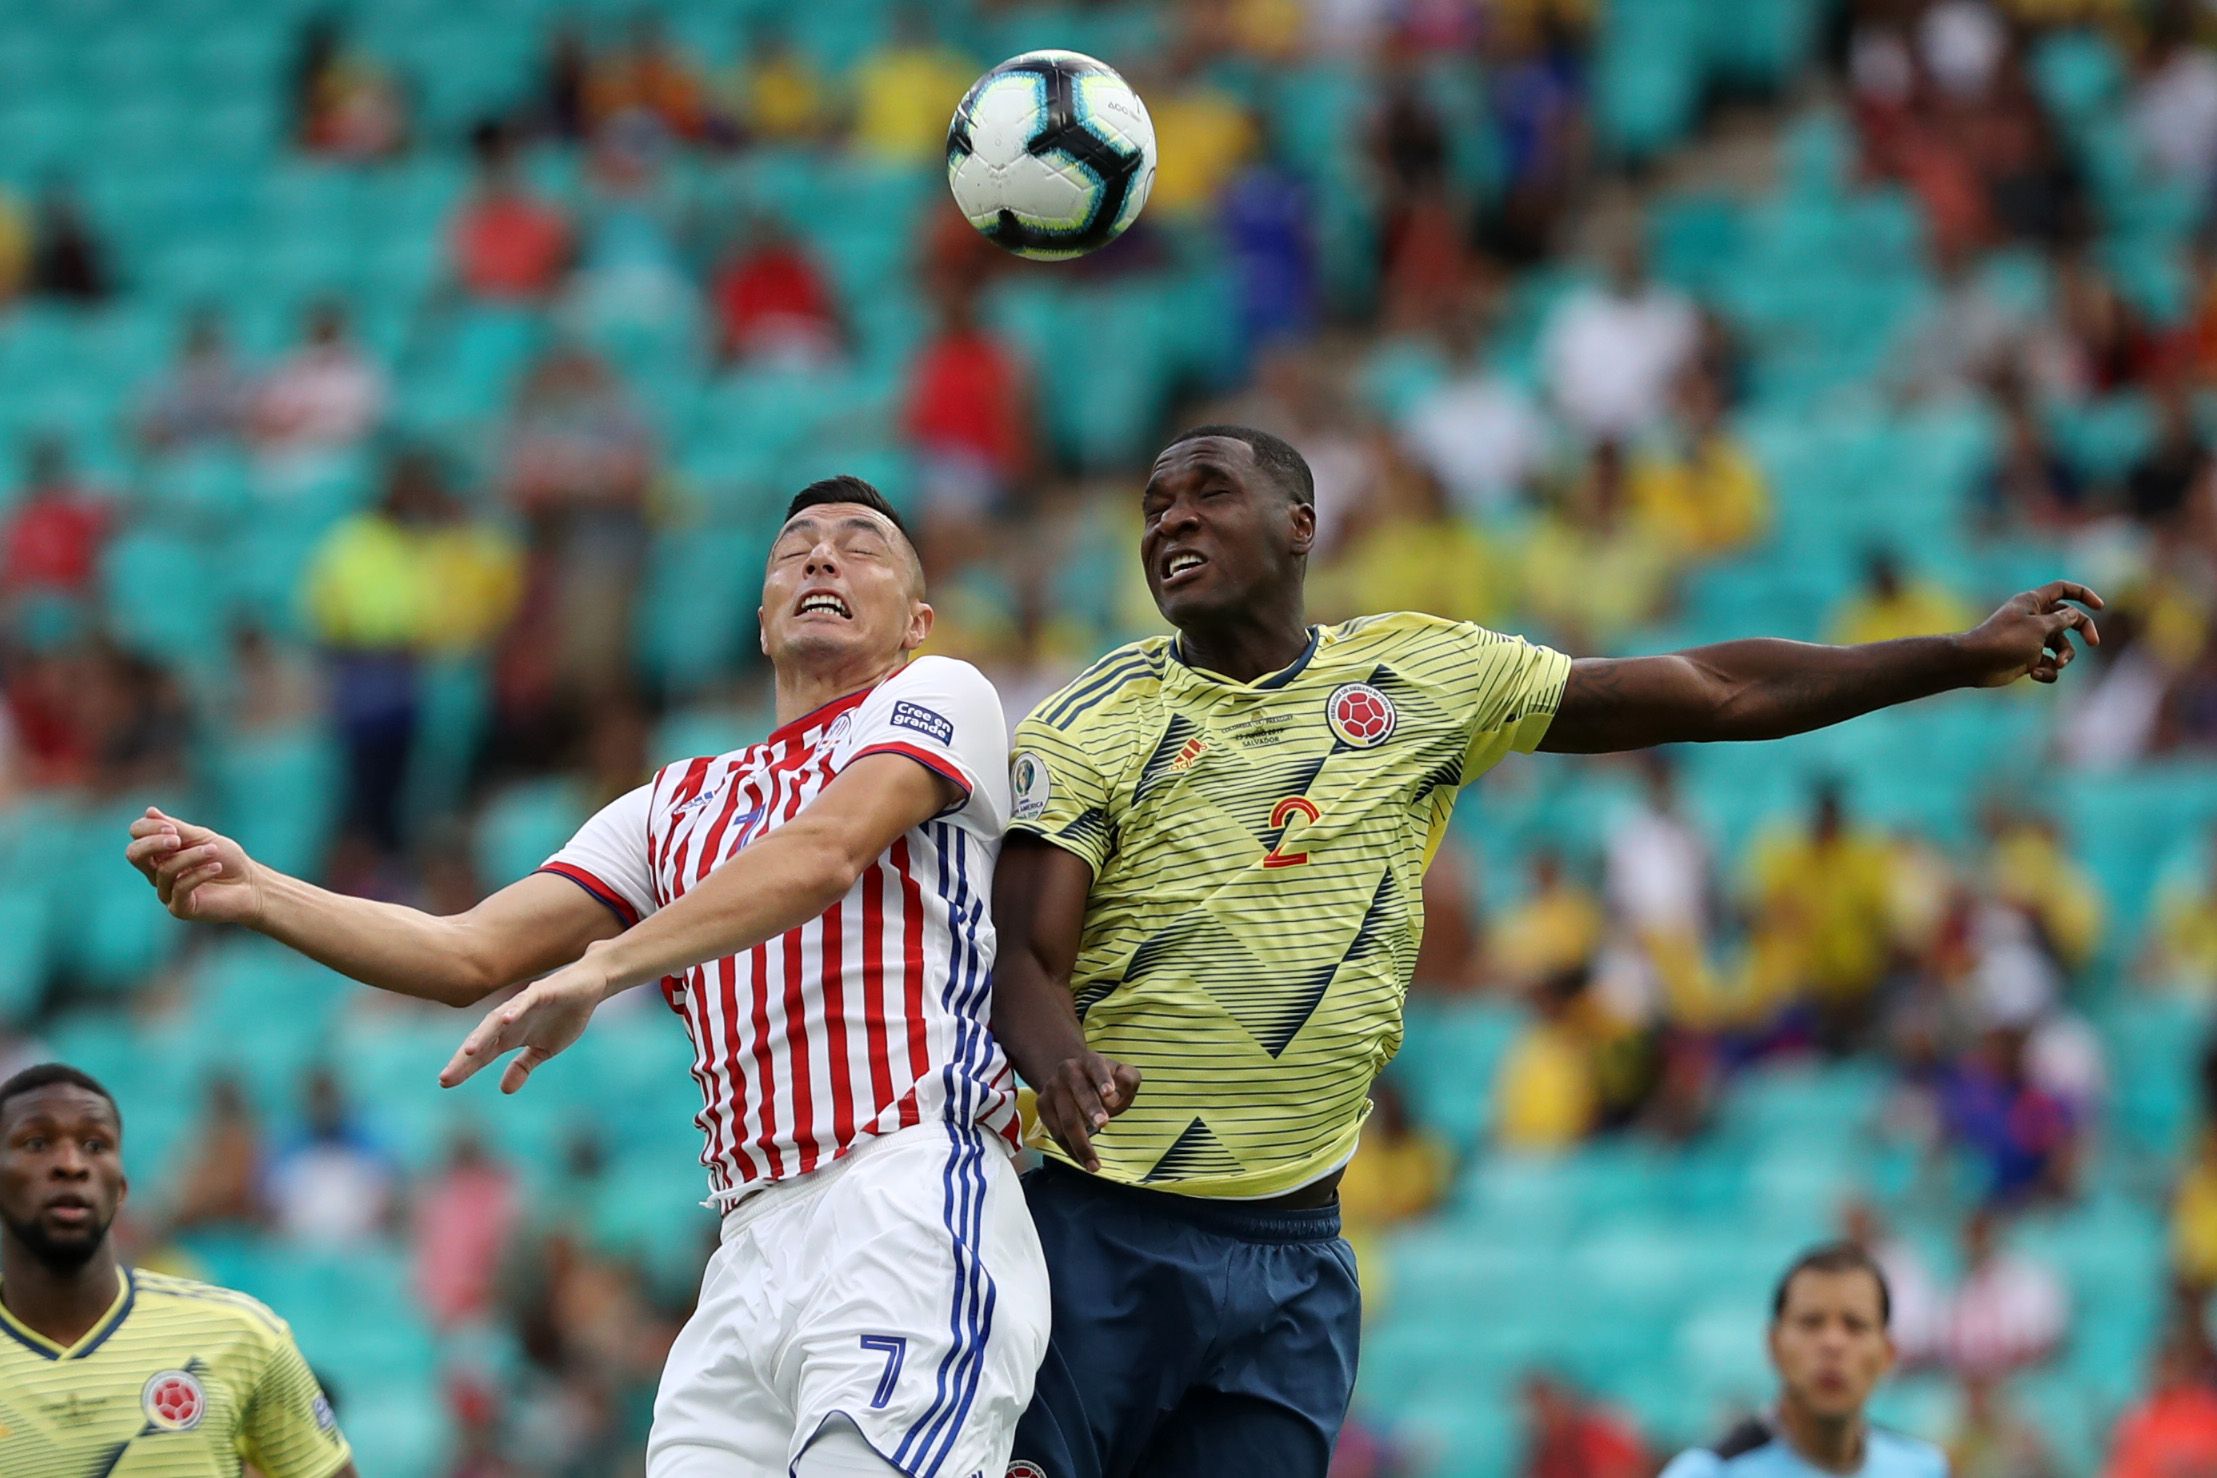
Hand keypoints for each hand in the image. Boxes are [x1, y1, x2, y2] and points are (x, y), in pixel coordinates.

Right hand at [123, 808, 264, 924]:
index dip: (148, 828)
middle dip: (153, 843)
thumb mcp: (203, 838)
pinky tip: (216, 867)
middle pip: (134, 855)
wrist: (251, 885)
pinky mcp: (180, 908)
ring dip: (191, 856)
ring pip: (164, 870)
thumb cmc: (228, 859)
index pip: (136, 836)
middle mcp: (157, 872)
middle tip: (177, 838)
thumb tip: (149, 811)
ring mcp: (166, 892)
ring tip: (213, 851)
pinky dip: (200, 874)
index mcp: (160, 852)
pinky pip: (180, 888)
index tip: (172, 827)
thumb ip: (176, 828)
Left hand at [440, 953, 612, 1093]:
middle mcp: (510, 1020)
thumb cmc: (565, 1015)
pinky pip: (525, 1001)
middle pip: (482, 1040)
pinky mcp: (541, 992)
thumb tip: (503, 1090)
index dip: (464, 1068)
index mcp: (509, 1036)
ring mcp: (522, 1005)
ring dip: (482, 1036)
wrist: (590, 985)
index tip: (445, 1083)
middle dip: (464, 1059)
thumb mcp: (545, 1050)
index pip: (482, 1054)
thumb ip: (523, 1067)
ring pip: (497, 1021)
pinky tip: (505, 1020)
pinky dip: (515, 1010)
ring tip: (468, 1052)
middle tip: (445, 1078)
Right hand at [1032, 1051, 1140, 1172]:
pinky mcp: (1042, 1105)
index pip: (1096, 1066)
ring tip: (1095, 1165)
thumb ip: (1129, 1079)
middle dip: (1090, 1109)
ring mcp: (1052, 1088)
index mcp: (1089, 1061)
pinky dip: (1069, 1149)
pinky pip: (1055, 1132)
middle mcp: (1068, 1071)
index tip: (1110, 1093)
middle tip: (1104, 1124)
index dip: (1102, 1079)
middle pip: (1080, 1092)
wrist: (1069, 1077)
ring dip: (1080, 1143)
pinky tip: (1082, 1162)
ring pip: (1065, 1119)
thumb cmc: (1102, 1081)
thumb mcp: (1120, 1074)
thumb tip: (1117, 1094)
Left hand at [1958, 581, 2103, 687]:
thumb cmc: (2005, 640)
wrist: (1975, 664)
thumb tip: (2074, 614)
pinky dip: (2048, 671)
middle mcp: (2034, 618)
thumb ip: (2061, 620)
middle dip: (2084, 631)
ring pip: (2062, 646)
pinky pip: (2049, 664)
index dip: (2083, 595)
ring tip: (2056, 663)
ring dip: (2064, 656)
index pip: (2063, 589)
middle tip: (2094, 643)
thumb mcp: (2039, 627)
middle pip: (2070, 619)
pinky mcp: (2028, 659)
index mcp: (2034, 603)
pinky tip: (2035, 674)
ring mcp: (2032, 640)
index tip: (2100, 606)